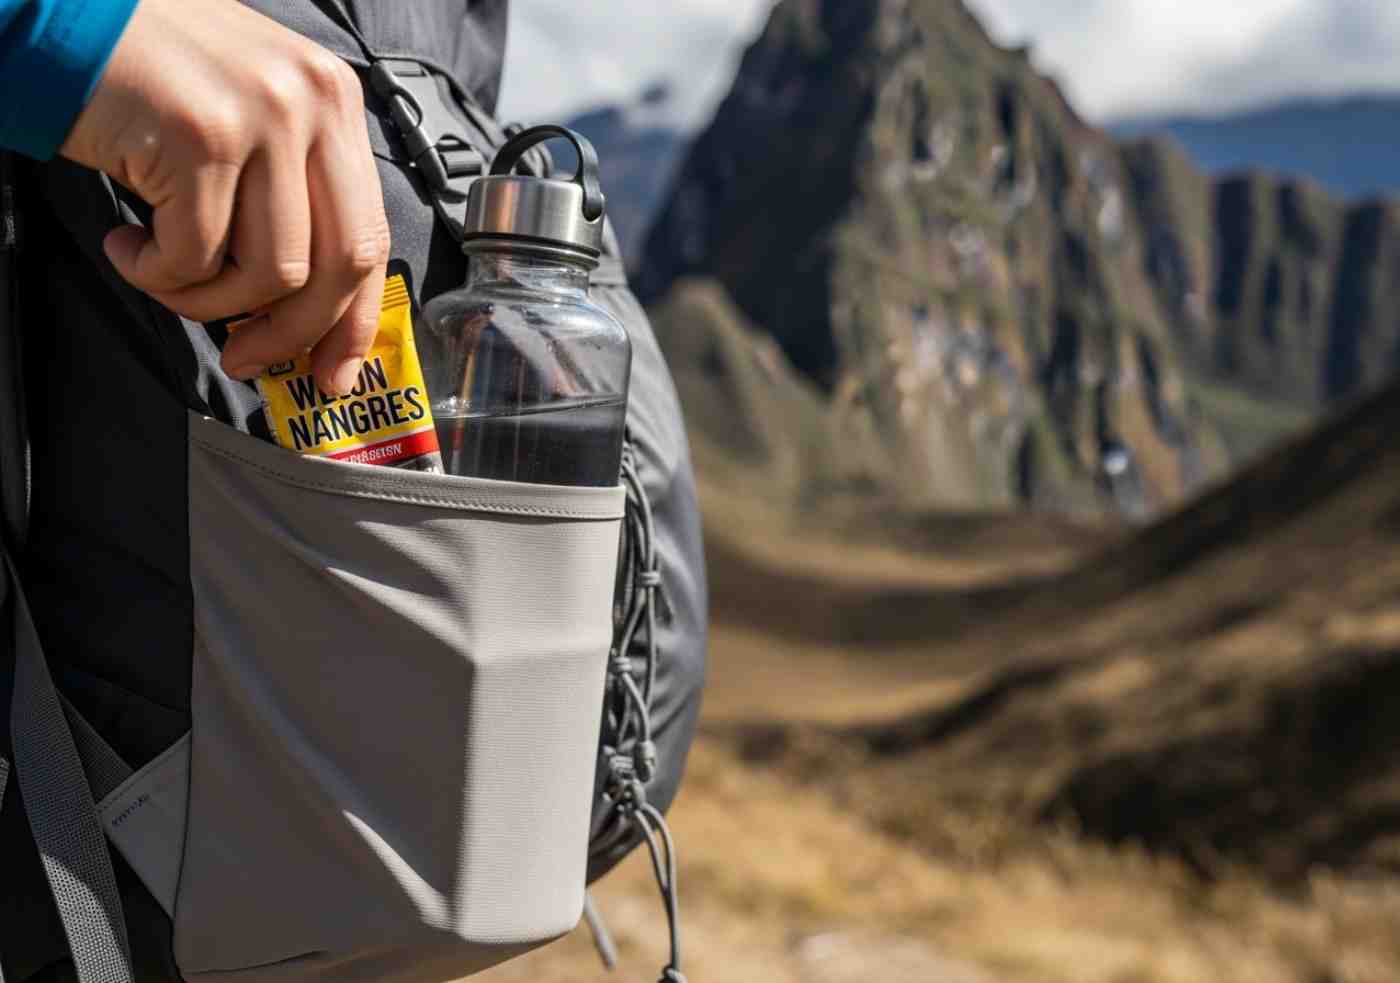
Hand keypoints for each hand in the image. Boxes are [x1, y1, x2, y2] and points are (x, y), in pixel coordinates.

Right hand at [61, 0, 389, 395]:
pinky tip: (129, 246)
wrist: (61, 13)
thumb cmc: (149, 76)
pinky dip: (156, 273)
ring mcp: (261, 118)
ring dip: (207, 300)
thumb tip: (306, 306)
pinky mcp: (201, 138)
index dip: (352, 320)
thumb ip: (288, 193)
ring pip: (270, 272)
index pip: (369, 236)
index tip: (333, 371)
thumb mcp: (249, 118)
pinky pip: (197, 256)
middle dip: (290, 334)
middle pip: (336, 266)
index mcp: (334, 103)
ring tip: (161, 275)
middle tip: (247, 358)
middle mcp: (311, 105)